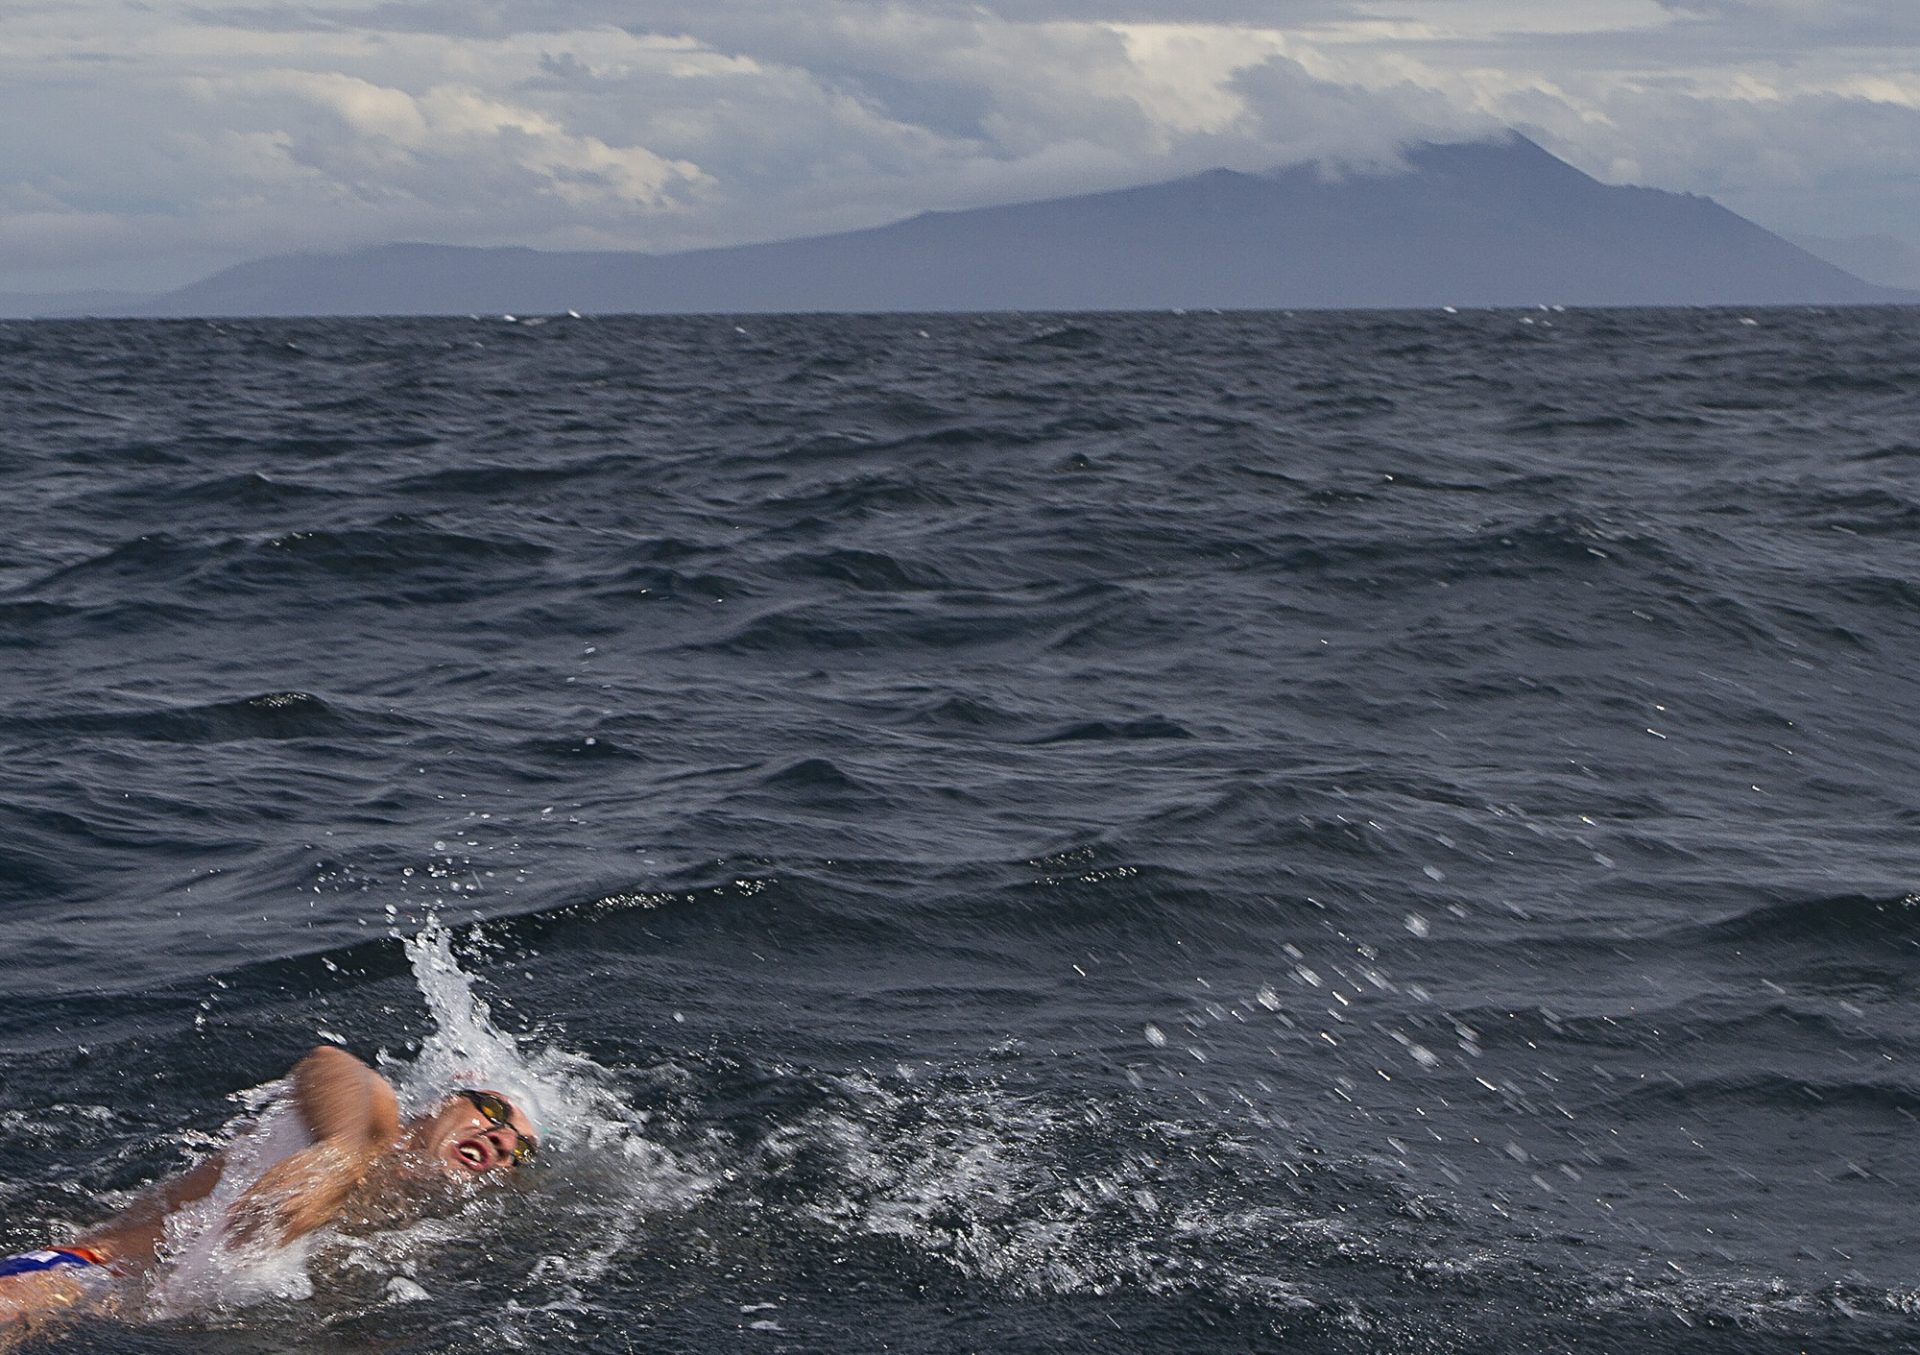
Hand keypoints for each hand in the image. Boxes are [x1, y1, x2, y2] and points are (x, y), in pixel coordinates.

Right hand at [224, 1141, 380, 1247]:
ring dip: (235, 1226)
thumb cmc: (339, 1186)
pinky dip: (240, 1203)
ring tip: (222, 1237)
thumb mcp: (329, 1214)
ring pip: (252, 1211)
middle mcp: (289, 1205)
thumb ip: (307, 1228)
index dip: (257, 1255)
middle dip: (241, 1243)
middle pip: (259, 1229)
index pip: (274, 1244)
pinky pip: (253, 1191)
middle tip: (227, 1253)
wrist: (340, 1153)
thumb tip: (288, 1241)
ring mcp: (280, 1189)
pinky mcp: (275, 1174)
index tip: (243, 1264)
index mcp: (304, 1220)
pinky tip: (229, 1212)